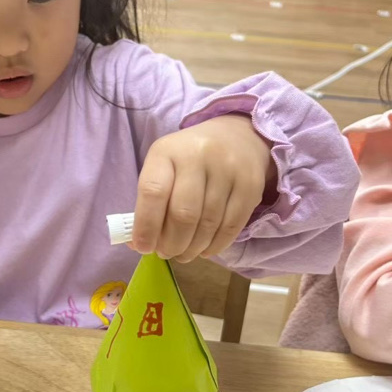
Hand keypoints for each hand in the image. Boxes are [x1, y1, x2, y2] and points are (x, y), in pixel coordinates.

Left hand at [132, 115, 273, 262]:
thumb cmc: (189, 159)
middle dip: (172, 243)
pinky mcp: (251, 184)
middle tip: (167, 253)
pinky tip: (205, 249)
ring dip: (193, 248)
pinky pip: (232, 226)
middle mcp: (198, 155)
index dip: (146, 225)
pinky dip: (216, 245)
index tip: (143, 247)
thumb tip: (140, 244)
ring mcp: (228, 169)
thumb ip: (150, 202)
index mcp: (167, 151)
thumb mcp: (164, 167)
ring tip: (184, 254)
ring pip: (208, 224)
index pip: (153, 191)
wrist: (237, 137)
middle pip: (184, 214)